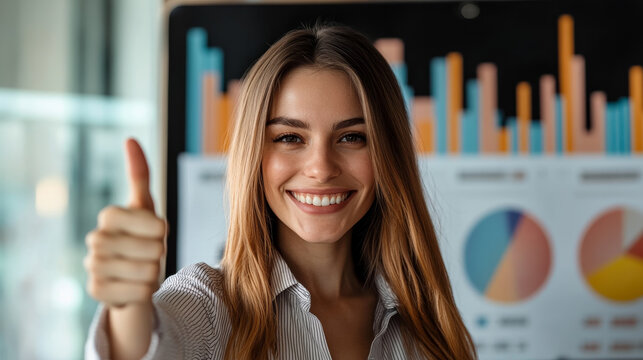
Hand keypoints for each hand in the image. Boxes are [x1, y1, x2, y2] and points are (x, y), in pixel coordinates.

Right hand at [84, 138, 166, 306]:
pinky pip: (137, 292)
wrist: (132, 276)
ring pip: (146, 271)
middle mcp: (95, 240)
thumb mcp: (145, 207)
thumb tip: (129, 138)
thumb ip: (139, 174)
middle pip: (151, 248)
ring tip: (145, 269)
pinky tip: (136, 286)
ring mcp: (93, 266)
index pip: (149, 221)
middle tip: (151, 253)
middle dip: (160, 252)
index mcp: (109, 216)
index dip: (160, 229)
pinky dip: (145, 291)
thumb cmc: (142, 237)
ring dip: (155, 272)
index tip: (159, 231)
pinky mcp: (96, 291)